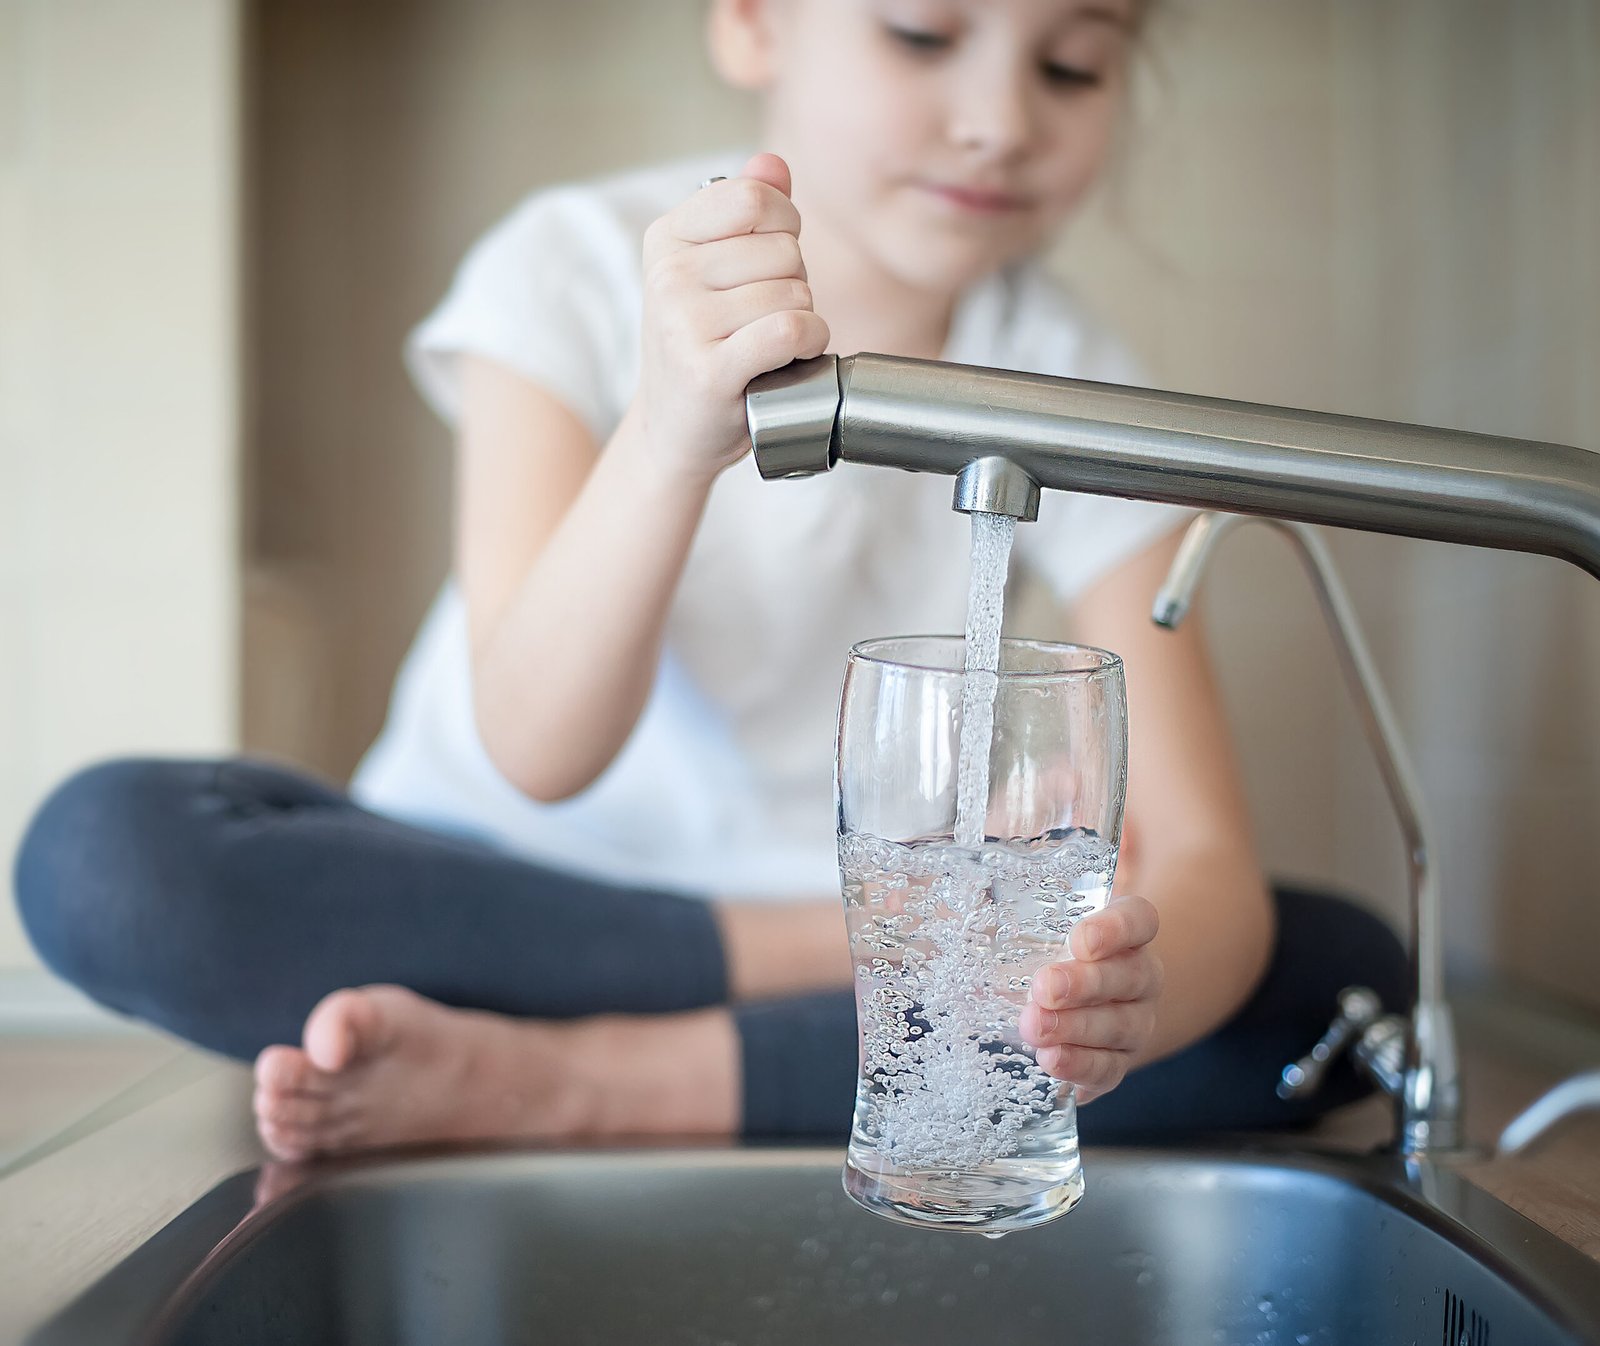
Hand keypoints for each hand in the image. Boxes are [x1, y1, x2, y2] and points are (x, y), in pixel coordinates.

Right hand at [635, 152, 830, 486]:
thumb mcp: (713, 270)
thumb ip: (745, 212)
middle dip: (794, 281)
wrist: (676, 429)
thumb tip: (772, 163)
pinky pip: (792, 330)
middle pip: (783, 248)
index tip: (771, 262)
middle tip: (764, 316)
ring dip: (803, 319)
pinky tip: (793, 357)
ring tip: (770, 344)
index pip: (755, 197)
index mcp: (666, 238)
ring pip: (794, 292)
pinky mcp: (710, 371)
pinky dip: (811, 343)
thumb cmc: (704, 345)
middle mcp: (668, 275)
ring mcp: (685, 323)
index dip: (785, 227)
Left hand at [1019, 893, 1161, 1103]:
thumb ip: (1004, 912)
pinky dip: (1080, 1065)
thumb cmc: (1044, 956)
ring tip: (1034, 1027)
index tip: (1080, 940)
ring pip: (1121, 1025)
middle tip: (1043, 987)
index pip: (1139, 920)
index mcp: (1125, 933)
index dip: (1116, 928)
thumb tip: (958, 902)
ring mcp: (1135, 1023)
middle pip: (1131, 975)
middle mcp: (1140, 976)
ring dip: (1076, 1027)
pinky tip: (1051, 1059)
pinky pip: (1110, 1069)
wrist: (1076, 1010)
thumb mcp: (1030, 928)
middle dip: (1085, 983)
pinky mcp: (1118, 1062)